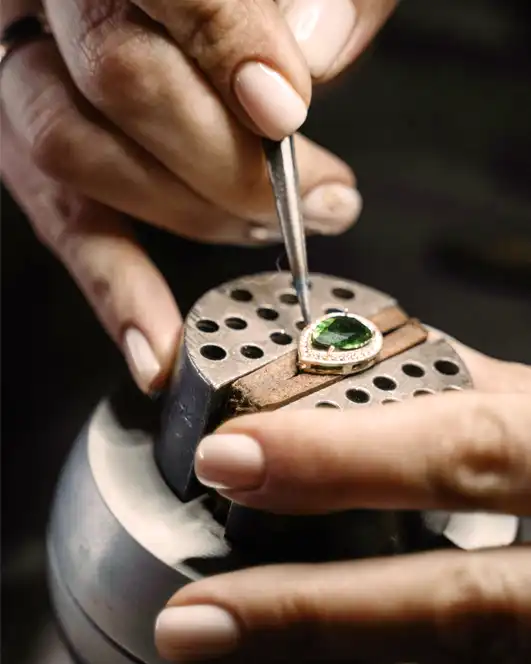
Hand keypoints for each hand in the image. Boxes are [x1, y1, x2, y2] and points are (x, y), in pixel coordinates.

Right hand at [1, 0, 395, 393]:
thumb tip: (311, 57)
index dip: (228, 47)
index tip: (285, 111)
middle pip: (120, 81)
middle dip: (231, 159)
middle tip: (316, 195)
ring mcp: (24, 78)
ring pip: (80, 155)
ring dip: (195, 211)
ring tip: (270, 224)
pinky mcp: (27, 153)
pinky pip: (66, 225)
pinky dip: (116, 292)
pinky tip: (159, 348)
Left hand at [154, 335, 530, 662]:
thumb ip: (481, 395)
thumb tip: (374, 371)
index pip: (460, 448)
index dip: (340, 456)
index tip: (230, 455)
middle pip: (456, 604)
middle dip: (314, 615)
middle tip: (195, 622)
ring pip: (459, 654)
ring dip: (334, 656)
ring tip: (227, 650)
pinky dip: (387, 663)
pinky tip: (315, 657)